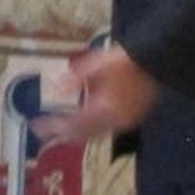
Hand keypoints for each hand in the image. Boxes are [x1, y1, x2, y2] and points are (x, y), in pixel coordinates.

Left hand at [35, 45, 160, 144]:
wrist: (157, 60)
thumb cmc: (126, 60)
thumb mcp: (97, 64)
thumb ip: (76, 77)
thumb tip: (56, 86)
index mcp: (105, 110)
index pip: (74, 123)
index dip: (54, 126)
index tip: (37, 126)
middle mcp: (115, 122)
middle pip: (84, 134)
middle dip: (63, 134)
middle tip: (44, 133)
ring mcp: (125, 122)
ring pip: (96, 134)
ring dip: (77, 133)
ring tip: (61, 131)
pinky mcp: (132, 117)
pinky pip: (106, 130)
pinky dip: (91, 129)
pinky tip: (85, 123)